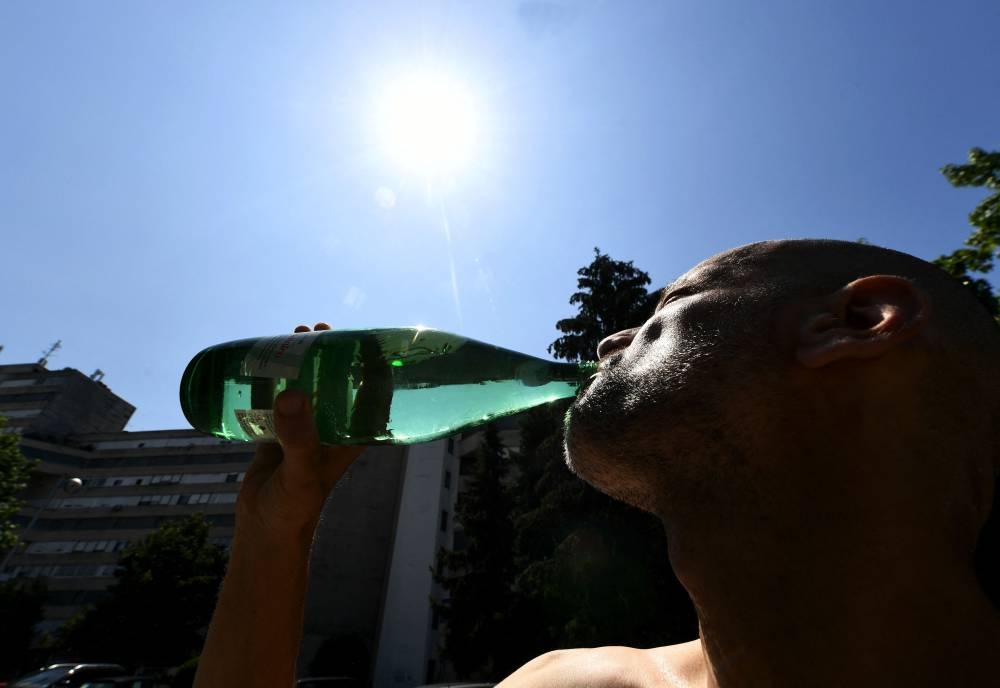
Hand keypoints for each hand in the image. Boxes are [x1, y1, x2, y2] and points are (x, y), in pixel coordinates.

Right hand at [235, 322, 363, 539]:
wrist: (265, 528)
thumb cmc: (295, 507)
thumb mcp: (301, 471)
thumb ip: (299, 437)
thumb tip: (293, 394)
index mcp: (351, 436)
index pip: (373, 393)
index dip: (373, 365)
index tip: (363, 336)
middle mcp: (333, 428)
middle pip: (340, 382)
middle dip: (333, 354)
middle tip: (318, 331)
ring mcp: (307, 429)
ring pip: (310, 386)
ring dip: (304, 361)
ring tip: (294, 336)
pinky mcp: (281, 432)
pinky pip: (282, 398)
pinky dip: (276, 379)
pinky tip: (265, 361)